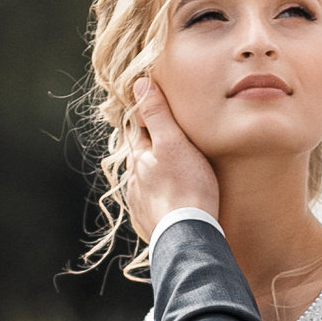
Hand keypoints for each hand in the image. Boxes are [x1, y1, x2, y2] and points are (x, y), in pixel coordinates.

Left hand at [126, 78, 219, 239]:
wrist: (187, 237)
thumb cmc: (186, 187)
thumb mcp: (173, 143)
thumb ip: (156, 114)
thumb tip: (139, 84)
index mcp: (139, 157)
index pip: (137, 129)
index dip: (145, 117)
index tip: (152, 107)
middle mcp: (134, 180)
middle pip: (142, 156)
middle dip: (153, 148)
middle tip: (170, 139)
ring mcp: (139, 203)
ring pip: (146, 182)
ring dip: (157, 175)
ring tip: (174, 172)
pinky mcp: (148, 223)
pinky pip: (153, 205)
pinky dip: (161, 199)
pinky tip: (172, 201)